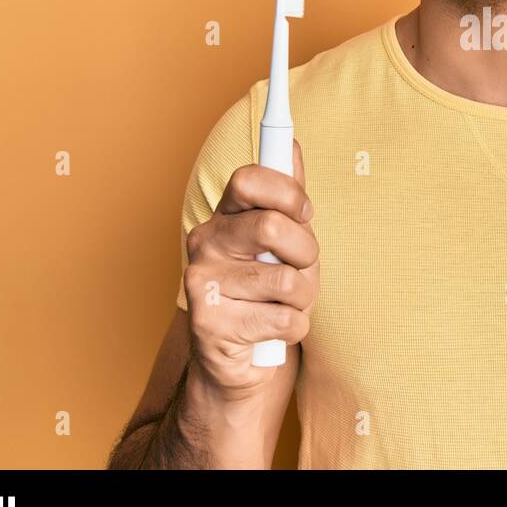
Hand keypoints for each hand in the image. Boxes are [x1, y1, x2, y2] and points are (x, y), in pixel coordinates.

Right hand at [183, 138, 319, 401]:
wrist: (239, 361)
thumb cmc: (268, 292)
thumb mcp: (285, 241)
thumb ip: (287, 196)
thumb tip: (291, 145)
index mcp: (224, 216)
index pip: (249, 179)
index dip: (288, 193)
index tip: (304, 212)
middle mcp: (204, 242)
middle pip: (271, 227)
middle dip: (305, 252)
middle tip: (301, 268)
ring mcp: (200, 283)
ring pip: (285, 279)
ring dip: (303, 298)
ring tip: (285, 304)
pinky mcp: (209, 324)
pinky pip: (283, 319)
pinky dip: (294, 328)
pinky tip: (272, 331)